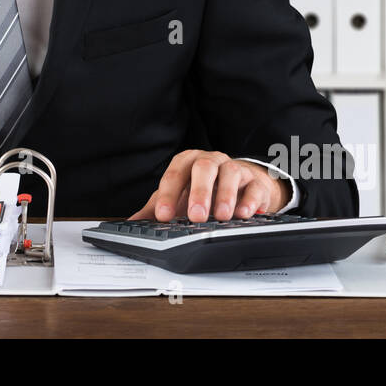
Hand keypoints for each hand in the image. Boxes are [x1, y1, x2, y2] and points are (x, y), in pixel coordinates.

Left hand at [128, 150, 292, 222]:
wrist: (237, 185)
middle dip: (199, 192)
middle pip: (204, 168)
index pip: (175, 174)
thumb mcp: (176, 197)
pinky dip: (250, 201)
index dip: (167, 194)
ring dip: (226, 196)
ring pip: (231, 174)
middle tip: (196, 216)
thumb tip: (131, 224)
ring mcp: (234, 169)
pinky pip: (254, 187)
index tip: (163, 215)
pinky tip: (245, 214)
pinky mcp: (254, 181)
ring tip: (222, 217)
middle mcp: (211, 161)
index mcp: (187, 162)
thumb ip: (155, 208)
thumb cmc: (201, 190)